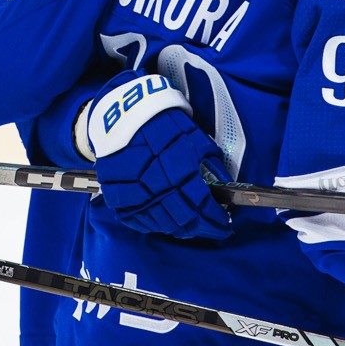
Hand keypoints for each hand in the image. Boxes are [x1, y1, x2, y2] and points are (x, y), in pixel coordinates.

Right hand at [81, 73, 231, 240]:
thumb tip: (224, 191)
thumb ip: (212, 169)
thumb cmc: (167, 127)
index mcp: (181, 172)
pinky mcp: (119, 200)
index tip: (224, 225)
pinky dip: (157, 224)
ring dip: (180, 228)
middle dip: (201, 228)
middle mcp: (158, 188)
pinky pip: (141, 222)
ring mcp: (136, 197)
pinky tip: (167, 219)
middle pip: (184, 221)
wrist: (126, 117)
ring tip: (191, 225)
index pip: (203, 208)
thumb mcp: (198, 141)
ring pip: (163, 225)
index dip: (216, 221)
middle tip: (210, 228)